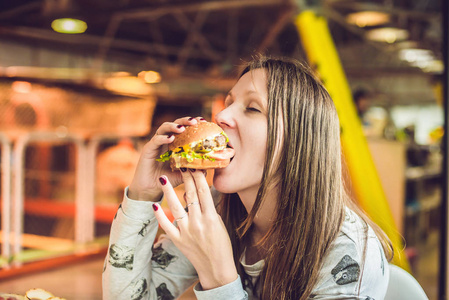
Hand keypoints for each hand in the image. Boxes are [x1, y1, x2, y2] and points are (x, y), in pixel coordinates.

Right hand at [128, 117, 203, 201]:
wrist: (151, 189)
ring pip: (164, 128)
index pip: (185, 128)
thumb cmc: (168, 180)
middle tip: (194, 121)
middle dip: (185, 120)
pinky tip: (170, 138)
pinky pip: (156, 140)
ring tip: (182, 128)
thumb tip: (210, 166)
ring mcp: (156, 143)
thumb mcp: (185, 174)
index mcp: (176, 144)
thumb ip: (196, 169)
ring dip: (173, 126)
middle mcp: (166, 141)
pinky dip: (163, 138)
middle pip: (175, 124)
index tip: (204, 121)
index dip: (193, 123)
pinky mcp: (148, 149)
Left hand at [152, 169, 237, 289]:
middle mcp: (198, 223)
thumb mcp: (219, 223)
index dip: (198, 177)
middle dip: (185, 179)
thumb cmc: (221, 245)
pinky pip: (167, 226)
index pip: (204, 192)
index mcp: (211, 217)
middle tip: (180, 165)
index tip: (194, 165)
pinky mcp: (178, 240)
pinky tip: (154, 205)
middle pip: (190, 195)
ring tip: (161, 178)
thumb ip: (209, 208)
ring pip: (176, 207)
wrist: (216, 268)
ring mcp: (187, 231)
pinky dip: (160, 216)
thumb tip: (197, 193)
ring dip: (168, 192)